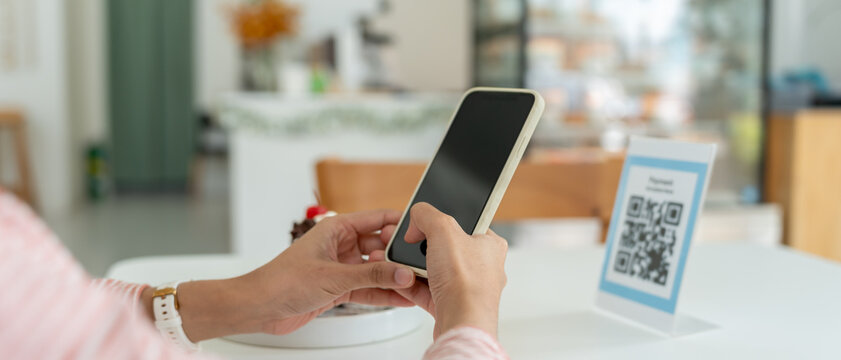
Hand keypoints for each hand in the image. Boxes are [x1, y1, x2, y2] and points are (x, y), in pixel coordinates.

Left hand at [148, 209, 417, 341]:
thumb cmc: (281, 282)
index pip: (377, 219)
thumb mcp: (334, 277)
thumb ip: (371, 276)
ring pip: (375, 270)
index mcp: (336, 228)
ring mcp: (340, 267)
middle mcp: (340, 245)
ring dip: (393, 278)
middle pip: (380, 246)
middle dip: (400, 257)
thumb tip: (401, 273)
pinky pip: (367, 288)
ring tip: (417, 286)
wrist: (259, 307)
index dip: (400, 224)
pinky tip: (401, 298)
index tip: (421, 231)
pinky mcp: (338, 287)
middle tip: (421, 266)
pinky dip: (382, 293)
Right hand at [369, 202, 507, 338]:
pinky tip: (402, 281)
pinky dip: (412, 287)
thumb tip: (418, 216)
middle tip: (411, 245)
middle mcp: (482, 267)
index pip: (464, 224)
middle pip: (445, 248)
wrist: (461, 322)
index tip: (425, 223)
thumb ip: (427, 214)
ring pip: (435, 271)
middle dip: (424, 248)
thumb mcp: (443, 229)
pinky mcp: (451, 305)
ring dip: (415, 268)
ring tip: (403, 264)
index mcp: (490, 244)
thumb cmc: (465, 281)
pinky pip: (427, 291)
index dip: (441, 222)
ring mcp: (466, 288)